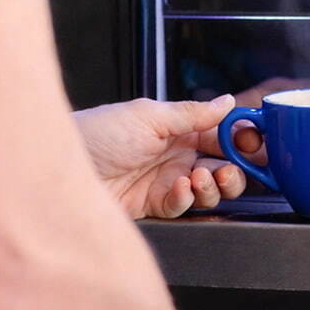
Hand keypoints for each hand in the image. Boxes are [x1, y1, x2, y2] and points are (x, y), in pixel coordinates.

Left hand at [73, 95, 249, 219]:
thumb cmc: (95, 133)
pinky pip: (183, 206)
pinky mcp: (152, 206)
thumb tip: (227, 102)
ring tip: (201, 178)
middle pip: (220, 164)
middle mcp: (172, 154)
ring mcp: (163, 180)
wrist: (57, 170)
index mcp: (175, 127)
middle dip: (233, 168)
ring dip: (213, 185)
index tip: (252, 141)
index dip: (239, 137)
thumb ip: (192, 113)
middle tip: (231, 168)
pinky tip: (179, 188)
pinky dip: (187, 198)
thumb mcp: (149, 116)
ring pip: (207, 189)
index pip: (218, 132)